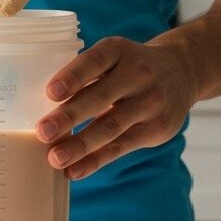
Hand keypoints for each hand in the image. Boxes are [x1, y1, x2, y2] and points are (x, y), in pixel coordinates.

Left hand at [35, 37, 199, 179]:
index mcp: (119, 50)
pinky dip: (95, 160)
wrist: (181, 72)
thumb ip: (86, 75)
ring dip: (80, 145)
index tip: (51, 92)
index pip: (94, 61)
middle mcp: (138, 73)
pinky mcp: (157, 128)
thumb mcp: (114, 56)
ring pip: (111, 127)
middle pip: (100, 97)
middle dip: (70, 116)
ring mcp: (150, 102)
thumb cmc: (130, 67)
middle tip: (43, 132)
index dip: (73, 76)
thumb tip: (39, 107)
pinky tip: (74, 170)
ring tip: (54, 158)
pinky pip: (121, 147)